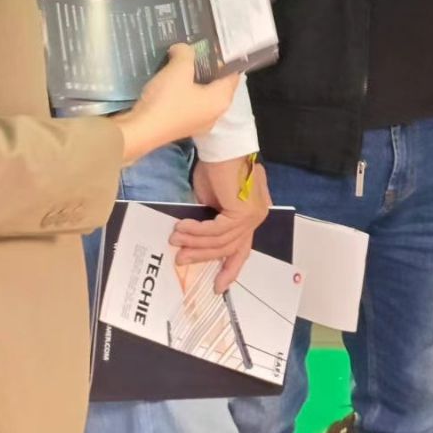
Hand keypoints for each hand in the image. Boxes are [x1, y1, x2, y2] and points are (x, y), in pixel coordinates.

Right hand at [112, 44, 239, 166]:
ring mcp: (198, 122)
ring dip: (192, 77)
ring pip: (201, 93)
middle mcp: (215, 113)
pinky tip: (170, 78)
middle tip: (196, 47)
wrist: (139, 132)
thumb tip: (183, 49)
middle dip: (207, 65)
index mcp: (222, 99)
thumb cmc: (166, 100)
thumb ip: (186, 52)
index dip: (225, 56)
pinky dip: (183, 90)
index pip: (233, 73)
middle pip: (217, 83)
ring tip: (181, 59)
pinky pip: (188, 102)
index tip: (214, 42)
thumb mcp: (178, 69)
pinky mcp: (182, 126)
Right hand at [170, 156, 270, 293]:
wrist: (222, 146)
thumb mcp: (212, 199)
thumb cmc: (217, 167)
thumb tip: (196, 239)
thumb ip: (211, 219)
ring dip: (194, 242)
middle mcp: (258, 216)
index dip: (231, 268)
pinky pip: (216, 231)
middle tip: (180, 260)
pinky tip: (181, 228)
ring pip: (220, 241)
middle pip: (230, 247)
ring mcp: (253, 215)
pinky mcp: (243, 212)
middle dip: (203, 256)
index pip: (242, 246)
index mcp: (253, 214)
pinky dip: (197, 232)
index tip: (218, 286)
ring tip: (174, 240)